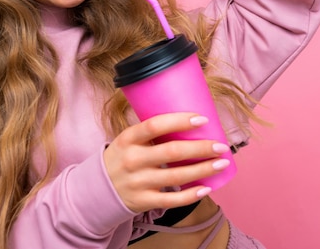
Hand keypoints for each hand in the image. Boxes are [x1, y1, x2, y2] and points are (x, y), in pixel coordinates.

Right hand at [103, 112, 231, 212]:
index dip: (179, 121)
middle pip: (172, 152)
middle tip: (222, 146)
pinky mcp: (143, 201)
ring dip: (203, 170)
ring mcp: (137, 182)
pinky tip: (206, 188)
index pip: (155, 125)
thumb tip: (190, 121)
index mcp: (128, 138)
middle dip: (201, 148)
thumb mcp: (128, 140)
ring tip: (222, 164)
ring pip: (177, 176)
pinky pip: (171, 199)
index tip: (202, 119)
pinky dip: (191, 195)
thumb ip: (151, 132)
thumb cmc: (122, 157)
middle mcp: (132, 160)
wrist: (98, 189)